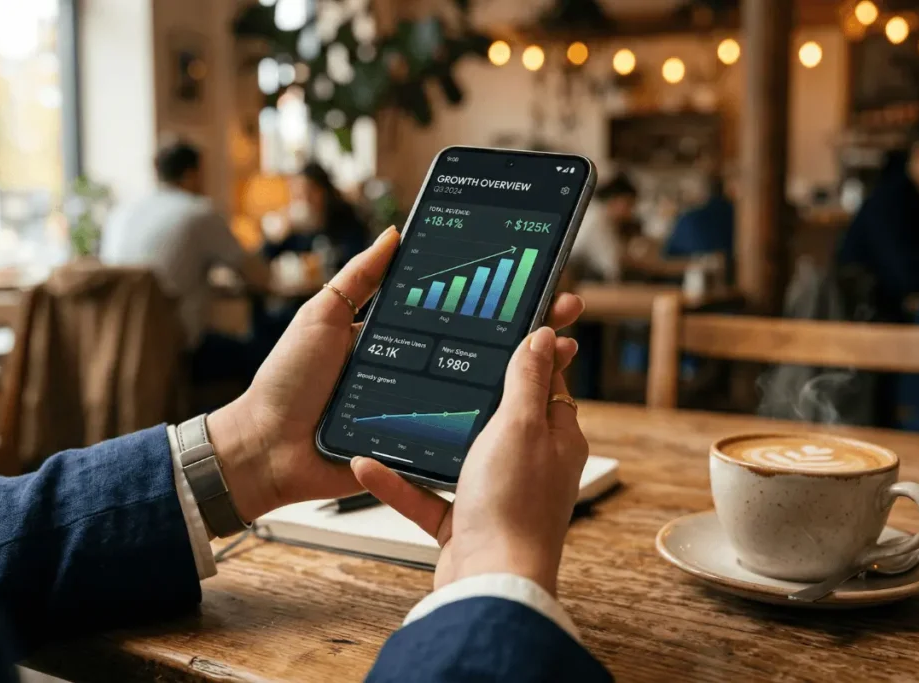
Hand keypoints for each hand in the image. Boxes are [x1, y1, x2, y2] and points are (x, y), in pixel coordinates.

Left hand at [207, 226, 585, 523]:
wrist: (267, 447)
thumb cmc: (287, 382)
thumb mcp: (322, 316)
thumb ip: (358, 279)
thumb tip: (394, 234)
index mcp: (395, 338)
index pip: (456, 310)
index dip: (493, 297)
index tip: (531, 280)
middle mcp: (415, 371)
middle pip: (481, 348)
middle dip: (526, 329)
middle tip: (565, 311)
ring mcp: (419, 408)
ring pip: (482, 389)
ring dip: (525, 372)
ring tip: (564, 352)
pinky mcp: (417, 444)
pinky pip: (461, 431)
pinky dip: (497, 420)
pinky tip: (531, 403)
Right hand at [352, 326, 588, 595]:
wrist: (489, 584)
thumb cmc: (514, 508)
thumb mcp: (521, 427)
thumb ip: (528, 380)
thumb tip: (546, 336)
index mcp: (554, 438)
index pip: (545, 383)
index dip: (526, 352)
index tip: (500, 324)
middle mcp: (528, 465)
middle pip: (497, 415)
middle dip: (465, 390)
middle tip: (433, 358)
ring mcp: (494, 494)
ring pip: (454, 454)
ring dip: (421, 437)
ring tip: (391, 407)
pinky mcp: (462, 523)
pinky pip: (424, 494)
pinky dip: (396, 480)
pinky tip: (365, 465)